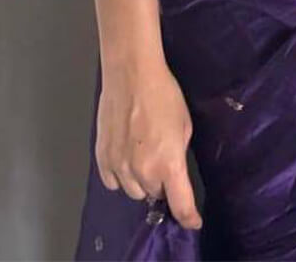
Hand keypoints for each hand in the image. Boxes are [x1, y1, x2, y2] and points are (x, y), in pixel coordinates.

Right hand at [95, 57, 202, 230]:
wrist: (131, 75)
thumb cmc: (163, 94)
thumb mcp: (184, 124)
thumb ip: (178, 153)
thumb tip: (173, 166)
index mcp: (168, 164)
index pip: (180, 204)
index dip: (188, 217)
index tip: (193, 221)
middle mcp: (143, 172)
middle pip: (155, 195)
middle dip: (161, 183)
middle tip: (162, 160)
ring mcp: (120, 167)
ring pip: (133, 192)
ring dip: (141, 181)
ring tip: (143, 155)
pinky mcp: (102, 159)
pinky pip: (112, 183)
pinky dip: (121, 176)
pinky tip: (125, 157)